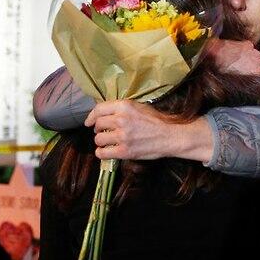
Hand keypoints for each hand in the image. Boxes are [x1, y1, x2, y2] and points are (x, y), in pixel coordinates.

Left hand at [84, 100, 214, 162]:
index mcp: (124, 106)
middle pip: (97, 125)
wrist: (170, 136)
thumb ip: (122, 109)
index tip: (89, 122)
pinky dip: (102, 153)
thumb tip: (105, 113)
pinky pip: (102, 153)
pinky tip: (108, 151)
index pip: (98, 109)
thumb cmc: (157, 121)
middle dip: (98, 129)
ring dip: (101, 141)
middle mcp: (121, 120)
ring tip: (108, 142)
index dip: (91, 116)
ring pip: (98, 139)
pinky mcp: (124, 151)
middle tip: (104, 132)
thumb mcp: (139, 107)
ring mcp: (122, 136)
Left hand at [208, 39, 259, 81]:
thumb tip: (252, 90)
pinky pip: (255, 51)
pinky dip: (256, 57)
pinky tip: (251, 61)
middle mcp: (257, 59)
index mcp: (256, 68)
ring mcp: (253, 51)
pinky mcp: (246, 45)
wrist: (213, 49)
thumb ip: (247, 81)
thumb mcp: (235, 79)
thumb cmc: (220, 67)